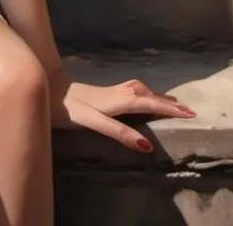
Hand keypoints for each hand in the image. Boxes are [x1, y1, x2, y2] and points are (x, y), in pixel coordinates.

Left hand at [48, 67, 195, 152]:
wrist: (42, 87)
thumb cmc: (64, 109)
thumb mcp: (90, 122)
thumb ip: (116, 132)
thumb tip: (146, 145)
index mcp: (116, 101)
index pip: (147, 103)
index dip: (168, 109)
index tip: (190, 114)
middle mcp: (115, 92)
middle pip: (146, 94)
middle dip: (167, 103)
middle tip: (188, 111)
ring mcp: (107, 91)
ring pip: (138, 90)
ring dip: (156, 96)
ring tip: (170, 104)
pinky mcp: (100, 92)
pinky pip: (130, 91)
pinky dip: (143, 94)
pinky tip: (139, 98)